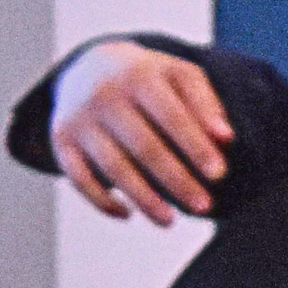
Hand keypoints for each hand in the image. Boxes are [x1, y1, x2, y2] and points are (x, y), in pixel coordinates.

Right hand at [50, 41, 233, 225]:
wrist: (91, 65)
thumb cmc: (151, 80)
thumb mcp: (180, 77)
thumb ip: (206, 103)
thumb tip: (226, 138)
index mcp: (139, 76)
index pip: (171, 116)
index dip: (195, 147)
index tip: (219, 174)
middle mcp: (104, 95)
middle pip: (144, 146)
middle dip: (176, 180)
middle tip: (204, 207)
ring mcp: (80, 118)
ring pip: (113, 167)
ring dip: (143, 198)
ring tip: (170, 222)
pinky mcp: (62, 139)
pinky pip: (78, 176)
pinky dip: (101, 199)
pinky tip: (127, 215)